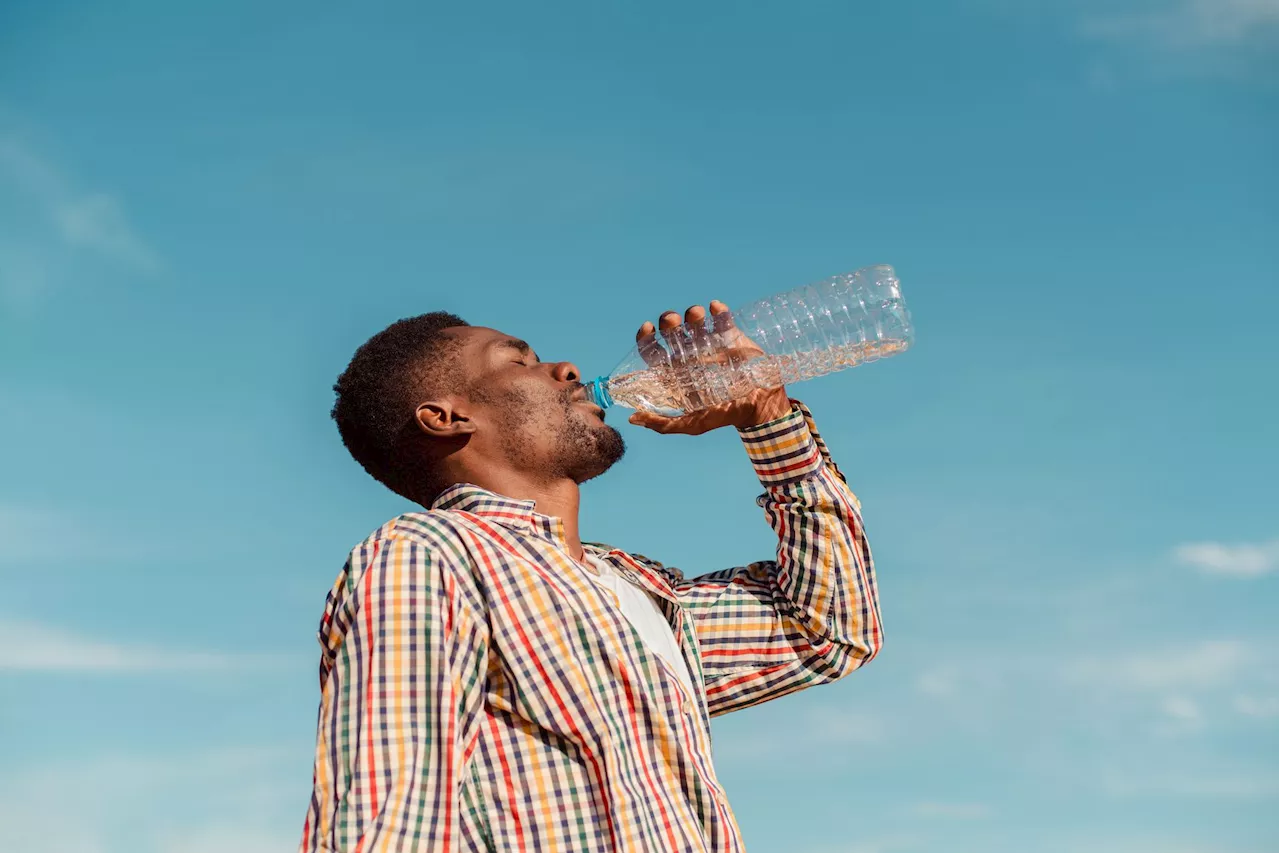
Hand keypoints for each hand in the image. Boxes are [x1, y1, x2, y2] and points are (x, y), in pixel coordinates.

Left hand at [627, 301, 791, 434]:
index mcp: (676, 373)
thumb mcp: (693, 424)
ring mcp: (711, 344)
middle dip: (668, 322)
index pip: (653, 352)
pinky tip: (715, 308)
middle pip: (672, 332)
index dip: (646, 339)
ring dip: (691, 314)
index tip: (648, 328)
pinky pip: (722, 318)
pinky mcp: (732, 337)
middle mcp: (690, 355)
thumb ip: (664, 424)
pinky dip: (718, 310)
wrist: (760, 407)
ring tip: (696, 315)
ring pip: (695, 321)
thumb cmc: (724, 416)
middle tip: (672, 321)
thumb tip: (633, 417)